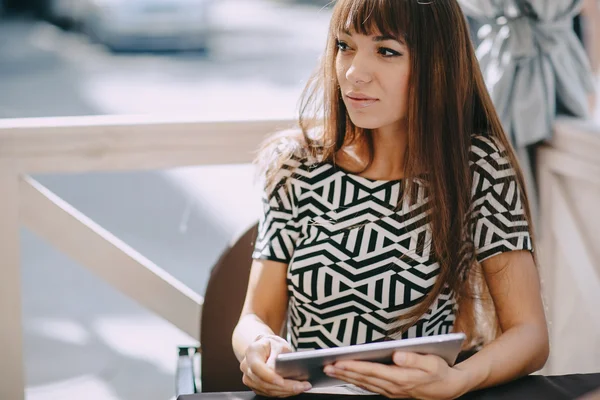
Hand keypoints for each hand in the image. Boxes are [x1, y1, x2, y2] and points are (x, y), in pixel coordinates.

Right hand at [240, 335, 311, 396]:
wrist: (265, 347)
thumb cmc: (272, 344)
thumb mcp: (278, 344)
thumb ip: (276, 357)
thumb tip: (275, 371)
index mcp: (251, 352)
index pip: (257, 367)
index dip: (269, 376)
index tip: (282, 381)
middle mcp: (246, 366)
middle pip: (263, 382)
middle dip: (284, 387)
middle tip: (302, 386)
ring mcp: (249, 378)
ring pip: (267, 390)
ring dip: (286, 391)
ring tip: (302, 387)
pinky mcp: (255, 386)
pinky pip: (268, 393)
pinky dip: (282, 392)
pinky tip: (294, 388)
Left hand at [323, 351, 469, 399]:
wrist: (449, 389)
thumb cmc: (440, 372)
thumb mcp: (431, 362)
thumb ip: (413, 359)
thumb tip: (397, 355)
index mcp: (401, 378)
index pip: (372, 371)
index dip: (354, 367)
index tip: (339, 362)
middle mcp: (393, 387)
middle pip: (363, 379)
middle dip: (344, 373)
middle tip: (326, 366)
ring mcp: (391, 391)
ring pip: (364, 384)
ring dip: (346, 378)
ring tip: (331, 370)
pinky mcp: (392, 391)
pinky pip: (369, 387)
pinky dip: (356, 382)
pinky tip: (348, 377)